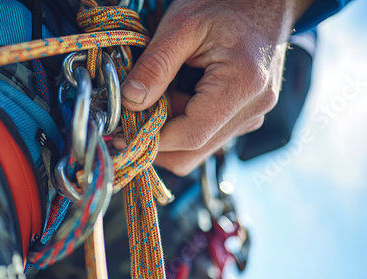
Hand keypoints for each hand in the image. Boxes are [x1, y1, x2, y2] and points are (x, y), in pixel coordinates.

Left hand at [118, 0, 313, 175]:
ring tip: (161, 97)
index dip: (152, 140)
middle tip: (134, 116)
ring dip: (170, 133)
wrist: (266, 2)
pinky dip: (184, 126)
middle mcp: (253, 110)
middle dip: (157, 141)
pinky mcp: (245, 118)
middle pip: (193, 153)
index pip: (191, 135)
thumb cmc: (227, 4)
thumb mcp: (183, 25)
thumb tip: (130, 102)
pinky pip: (207, 137)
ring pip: (198, 150)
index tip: (122, 133)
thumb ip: (155, 66)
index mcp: (242, 85)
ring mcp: (252, 117)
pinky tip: (178, 97)